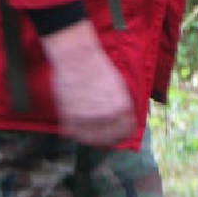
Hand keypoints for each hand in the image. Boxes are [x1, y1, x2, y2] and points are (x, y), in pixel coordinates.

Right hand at [41, 20, 136, 146]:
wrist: (76, 57)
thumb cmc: (97, 66)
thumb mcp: (118, 85)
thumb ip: (121, 105)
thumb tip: (122, 118)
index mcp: (122, 107)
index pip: (126, 131)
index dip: (123, 134)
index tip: (119, 135)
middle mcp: (107, 115)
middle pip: (110, 139)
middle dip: (108, 139)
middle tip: (104, 139)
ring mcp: (88, 117)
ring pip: (92, 139)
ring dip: (92, 139)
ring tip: (91, 137)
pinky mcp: (70, 116)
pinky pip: (75, 133)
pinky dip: (77, 134)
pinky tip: (78, 132)